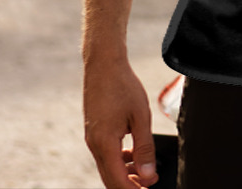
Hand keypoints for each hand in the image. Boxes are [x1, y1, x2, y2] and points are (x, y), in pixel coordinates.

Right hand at [83, 59, 158, 187]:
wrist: (103, 64)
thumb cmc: (123, 86)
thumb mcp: (140, 116)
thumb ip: (144, 148)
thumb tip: (148, 175)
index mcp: (104, 144)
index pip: (117, 181)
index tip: (150, 188)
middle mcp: (94, 145)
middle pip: (110, 178)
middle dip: (129, 185)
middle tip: (149, 184)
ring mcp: (92, 138)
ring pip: (108, 167)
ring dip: (125, 173)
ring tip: (145, 170)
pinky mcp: (94, 131)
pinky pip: (105, 154)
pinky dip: (119, 159)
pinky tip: (133, 153)